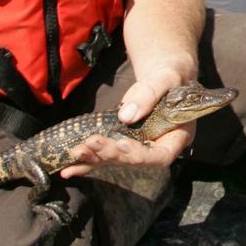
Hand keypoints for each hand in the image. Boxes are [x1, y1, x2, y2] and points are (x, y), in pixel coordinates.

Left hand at [61, 63, 192, 177]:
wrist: (163, 76)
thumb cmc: (171, 76)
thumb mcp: (166, 79)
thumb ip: (149, 95)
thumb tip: (126, 115)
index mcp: (177, 136)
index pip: (160, 155)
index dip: (140, 154)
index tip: (121, 144)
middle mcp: (157, 147)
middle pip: (133, 160)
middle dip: (110, 154)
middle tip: (90, 144)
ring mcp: (139, 147)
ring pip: (116, 160)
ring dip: (94, 159)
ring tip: (75, 152)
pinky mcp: (123, 143)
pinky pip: (105, 155)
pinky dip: (87, 161)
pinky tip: (68, 169)